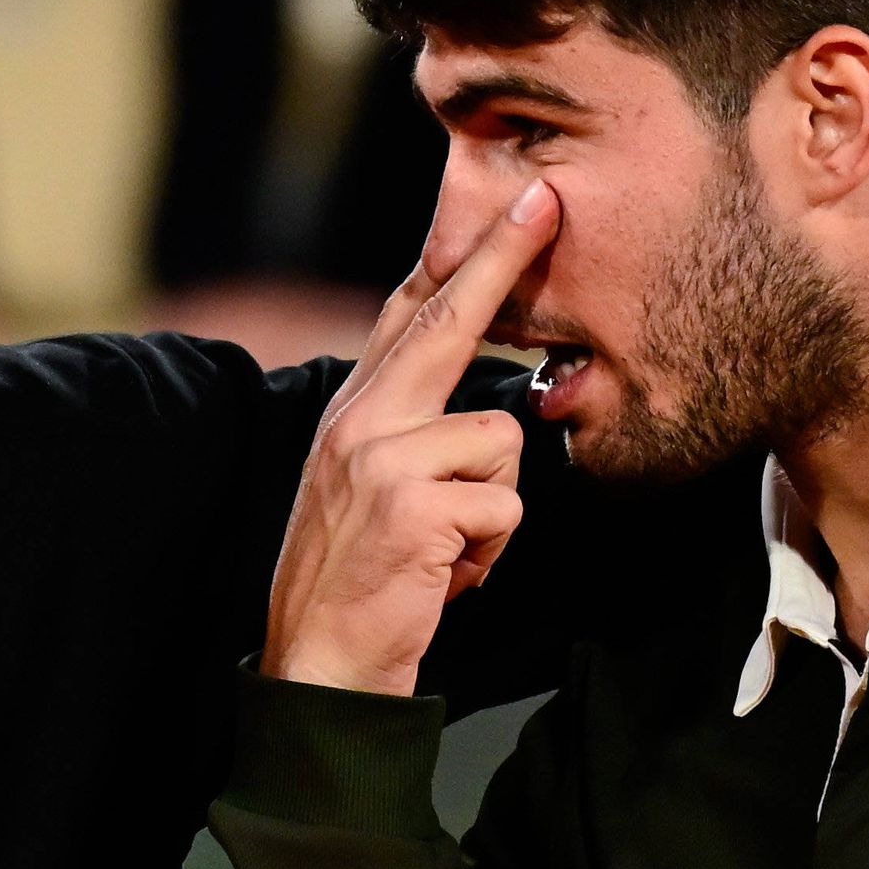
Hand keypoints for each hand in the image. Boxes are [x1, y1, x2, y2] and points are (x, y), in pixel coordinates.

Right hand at [262, 181, 552, 694]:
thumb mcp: (375, 494)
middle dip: (503, 259)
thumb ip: (417, 438)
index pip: (409, 316)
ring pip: (501, 441)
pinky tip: (448, 574)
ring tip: (450, 549)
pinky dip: (490, 550)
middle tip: (550, 202)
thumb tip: (494, 410)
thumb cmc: (364, 585)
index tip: (517, 210)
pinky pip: (503, 504)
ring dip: (494, 508)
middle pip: (447, 322)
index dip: (463, 258)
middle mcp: (359, 422)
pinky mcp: (410, 504)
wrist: (318, 666)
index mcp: (353, 414)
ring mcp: (379, 458)